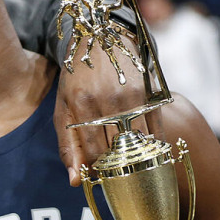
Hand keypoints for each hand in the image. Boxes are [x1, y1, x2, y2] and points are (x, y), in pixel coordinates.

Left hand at [54, 56, 150, 185]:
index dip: (97, 170)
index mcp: (81, 103)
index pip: (93, 152)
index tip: (98, 176)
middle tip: (116, 176)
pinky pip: (157, 130)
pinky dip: (154, 147)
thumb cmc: (76, 78)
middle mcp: (108, 100)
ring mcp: (132, 96)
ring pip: (139, 143)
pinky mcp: (150, 93)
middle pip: (117, 150)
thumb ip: (67, 145)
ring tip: (131, 168)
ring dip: (137, 160)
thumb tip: (74, 182)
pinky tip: (149, 155)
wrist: (101, 37)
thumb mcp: (63, 107)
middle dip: (116, 168)